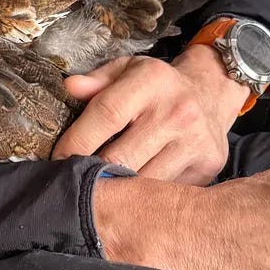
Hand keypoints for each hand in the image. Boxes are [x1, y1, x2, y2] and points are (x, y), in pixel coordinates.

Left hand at [52, 45, 249, 184]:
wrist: (212, 93)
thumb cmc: (158, 85)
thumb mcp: (128, 70)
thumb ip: (97, 80)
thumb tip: (69, 88)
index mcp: (152, 81)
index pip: (106, 114)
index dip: (76, 141)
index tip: (58, 159)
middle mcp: (176, 112)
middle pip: (120, 156)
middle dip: (91, 173)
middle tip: (72, 182)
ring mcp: (194, 142)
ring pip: (141, 182)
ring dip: (115, 191)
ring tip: (97, 192)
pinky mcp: (206, 167)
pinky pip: (163, 193)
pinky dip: (142, 199)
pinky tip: (129, 198)